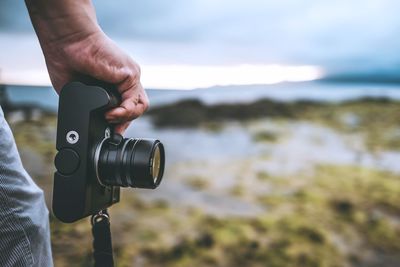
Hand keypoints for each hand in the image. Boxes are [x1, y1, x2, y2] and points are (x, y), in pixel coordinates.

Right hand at [25, 0, 148, 133]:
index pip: (127, 108)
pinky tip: (110, 114)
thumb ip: (89, 105)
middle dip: (125, 123)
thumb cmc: (66, 61)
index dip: (121, 122)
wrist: (65, 43)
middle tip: (112, 130)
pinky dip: (124, 112)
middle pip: (136, 109)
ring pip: (140, 107)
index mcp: (114, 84)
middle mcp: (125, 80)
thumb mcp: (78, 92)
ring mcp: (130, 77)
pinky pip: (134, 101)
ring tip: (109, 118)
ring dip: (126, 118)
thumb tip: (90, 124)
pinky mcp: (130, 74)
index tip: (112, 133)